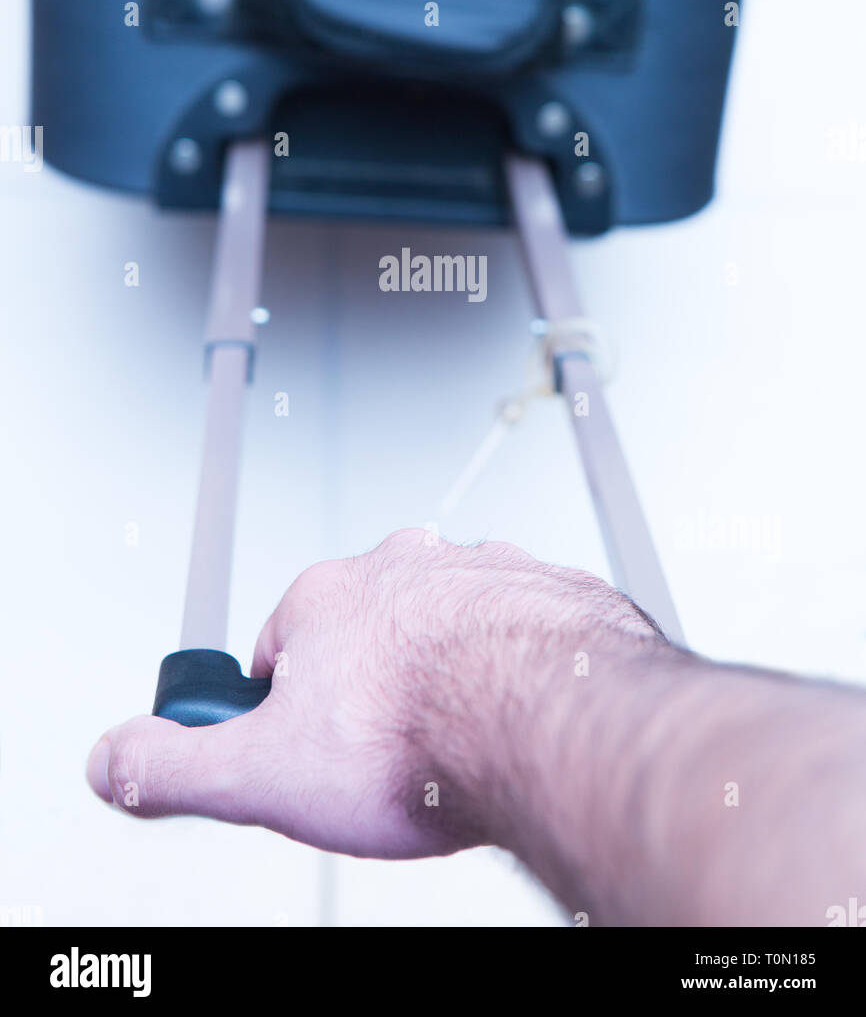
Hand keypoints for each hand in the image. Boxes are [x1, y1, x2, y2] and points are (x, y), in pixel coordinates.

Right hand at [86, 528, 658, 858]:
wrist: (558, 722)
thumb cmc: (425, 738)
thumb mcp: (260, 772)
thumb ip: (175, 765)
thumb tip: (116, 759)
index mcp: (327, 595)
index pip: (275, 648)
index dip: (276, 711)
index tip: (287, 752)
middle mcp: (405, 567)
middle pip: (363, 634)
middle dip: (365, 693)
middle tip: (378, 765)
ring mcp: (483, 571)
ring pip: (444, 628)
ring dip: (443, 676)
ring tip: (450, 749)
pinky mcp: (552, 592)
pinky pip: (519, 630)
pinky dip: (512, 670)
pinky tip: (510, 722)